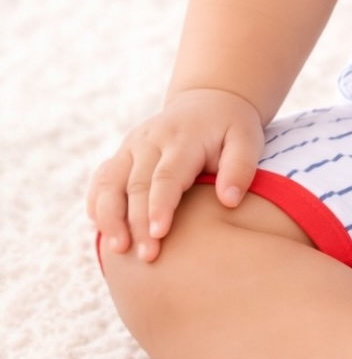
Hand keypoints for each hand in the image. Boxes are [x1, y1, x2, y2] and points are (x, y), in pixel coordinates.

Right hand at [88, 89, 264, 262]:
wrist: (209, 101)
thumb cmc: (230, 129)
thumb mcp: (247, 140)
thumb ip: (240, 168)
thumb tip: (229, 201)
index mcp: (183, 138)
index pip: (167, 175)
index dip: (160, 205)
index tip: (158, 234)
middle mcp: (151, 140)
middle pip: (136, 185)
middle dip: (137, 222)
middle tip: (146, 256)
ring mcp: (132, 146)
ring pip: (110, 182)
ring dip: (110, 217)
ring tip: (117, 249)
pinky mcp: (122, 154)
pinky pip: (102, 180)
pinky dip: (98, 205)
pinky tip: (103, 232)